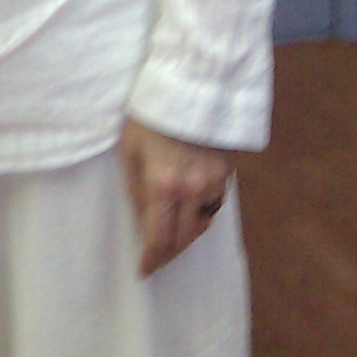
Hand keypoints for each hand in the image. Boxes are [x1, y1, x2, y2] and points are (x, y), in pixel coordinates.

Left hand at [117, 118, 236, 276]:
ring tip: (172, 237)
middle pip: (184, 238)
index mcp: (162, 184)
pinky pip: (214, 205)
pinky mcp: (226, 172)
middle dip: (168, 252)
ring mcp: (213, 181)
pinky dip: (201, 214)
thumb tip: (142, 222)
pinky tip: (190, 211)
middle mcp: (192, 189)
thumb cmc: (150, 115)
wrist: (190, 85)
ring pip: (202, 224)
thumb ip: (136, 190)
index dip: (151, 258)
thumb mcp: (130, 151)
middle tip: (156, 257)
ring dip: (186, 235)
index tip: (144, 270)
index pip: (159, 237)